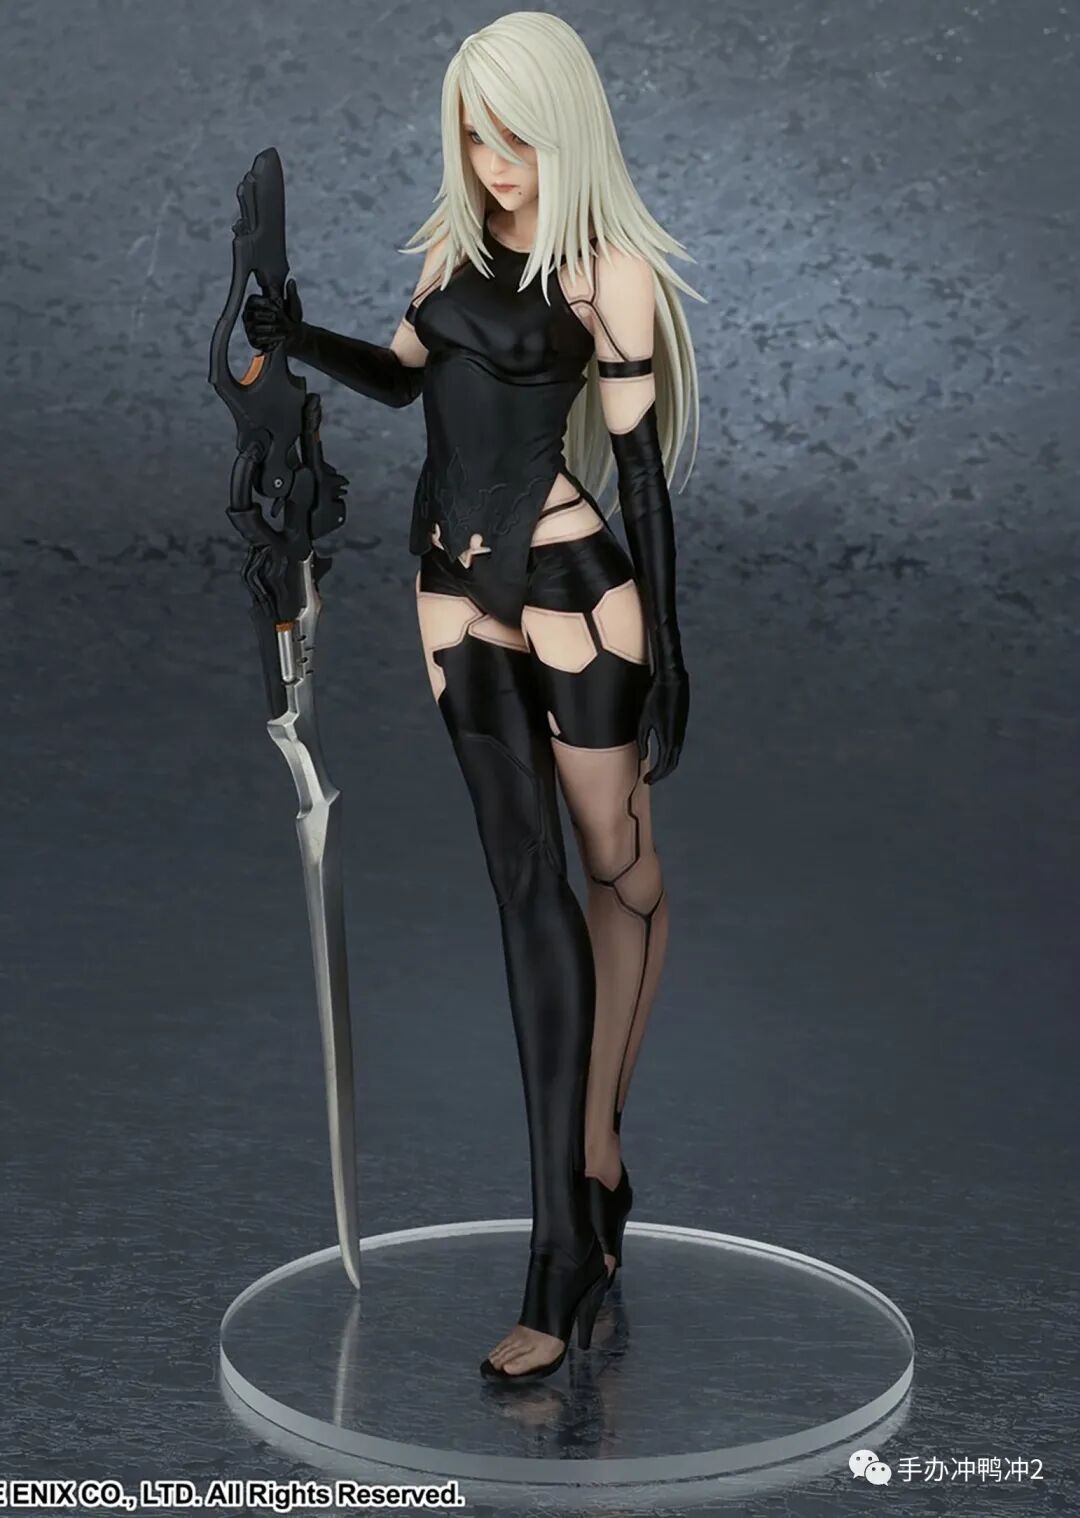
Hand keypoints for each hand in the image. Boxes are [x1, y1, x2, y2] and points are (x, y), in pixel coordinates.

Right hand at [242, 277, 304, 353]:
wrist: (294, 336)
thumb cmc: (290, 317)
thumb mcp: (293, 305)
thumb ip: (291, 294)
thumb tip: (291, 282)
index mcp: (254, 302)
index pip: (253, 300)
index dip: (266, 304)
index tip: (278, 307)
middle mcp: (248, 314)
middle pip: (256, 315)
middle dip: (272, 318)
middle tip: (283, 320)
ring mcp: (249, 328)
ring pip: (257, 329)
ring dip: (274, 330)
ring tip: (285, 331)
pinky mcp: (253, 341)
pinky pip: (259, 341)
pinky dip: (272, 340)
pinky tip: (281, 338)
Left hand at [637, 664, 688, 783]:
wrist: (672, 680)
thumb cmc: (655, 698)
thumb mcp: (643, 719)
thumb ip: (642, 740)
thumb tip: (643, 757)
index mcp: (668, 739)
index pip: (663, 766)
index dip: (655, 776)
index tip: (646, 781)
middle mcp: (678, 739)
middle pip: (671, 764)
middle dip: (661, 774)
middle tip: (649, 779)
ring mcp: (681, 732)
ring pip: (675, 756)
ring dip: (665, 766)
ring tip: (655, 771)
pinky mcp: (681, 726)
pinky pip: (676, 747)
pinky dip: (669, 756)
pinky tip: (661, 755)